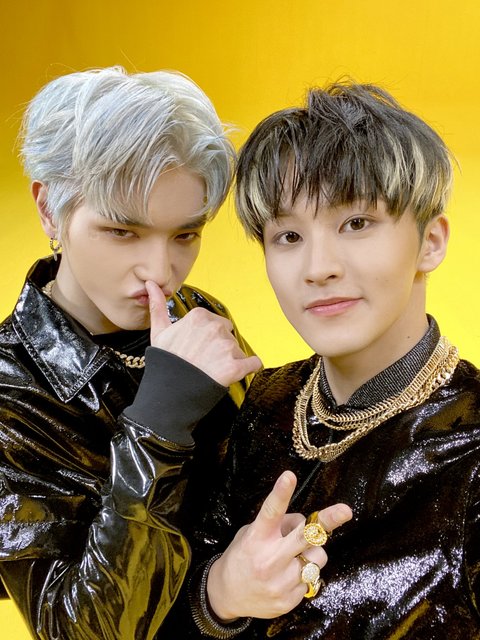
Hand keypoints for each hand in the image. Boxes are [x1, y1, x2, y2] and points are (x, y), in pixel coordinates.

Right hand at [146, 281, 261, 385]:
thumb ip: (158, 306)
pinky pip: (253, 364)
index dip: (208, 340)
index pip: (216, 324)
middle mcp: (216, 327)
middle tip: (205, 362)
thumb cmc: (164, 362)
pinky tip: (235, 374)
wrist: (169, 391)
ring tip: (211, 371)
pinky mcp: (236, 367)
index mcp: (200, 316)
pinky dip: (249, 369)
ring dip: (230, 361)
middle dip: (221, 349)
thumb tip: (151, 284)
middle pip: (228, 336)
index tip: (198, 350)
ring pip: (238, 351)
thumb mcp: (159, 332)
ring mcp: (227, 347)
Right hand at [207, 470, 351, 619]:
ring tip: (294, 556)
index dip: (281, 493)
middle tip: (345, 510)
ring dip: (312, 552)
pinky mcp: (288, 600)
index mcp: (256, 538)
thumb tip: (305, 522)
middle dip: (327, 521)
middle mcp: (269, 558)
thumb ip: (278, 525)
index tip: (289, 476)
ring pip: (317, 557)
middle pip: (305, 536)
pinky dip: (305, 573)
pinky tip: (287, 576)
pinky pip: (312, 578)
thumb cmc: (243, 556)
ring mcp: (280, 581)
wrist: (227, 595)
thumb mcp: (251, 533)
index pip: (271, 511)